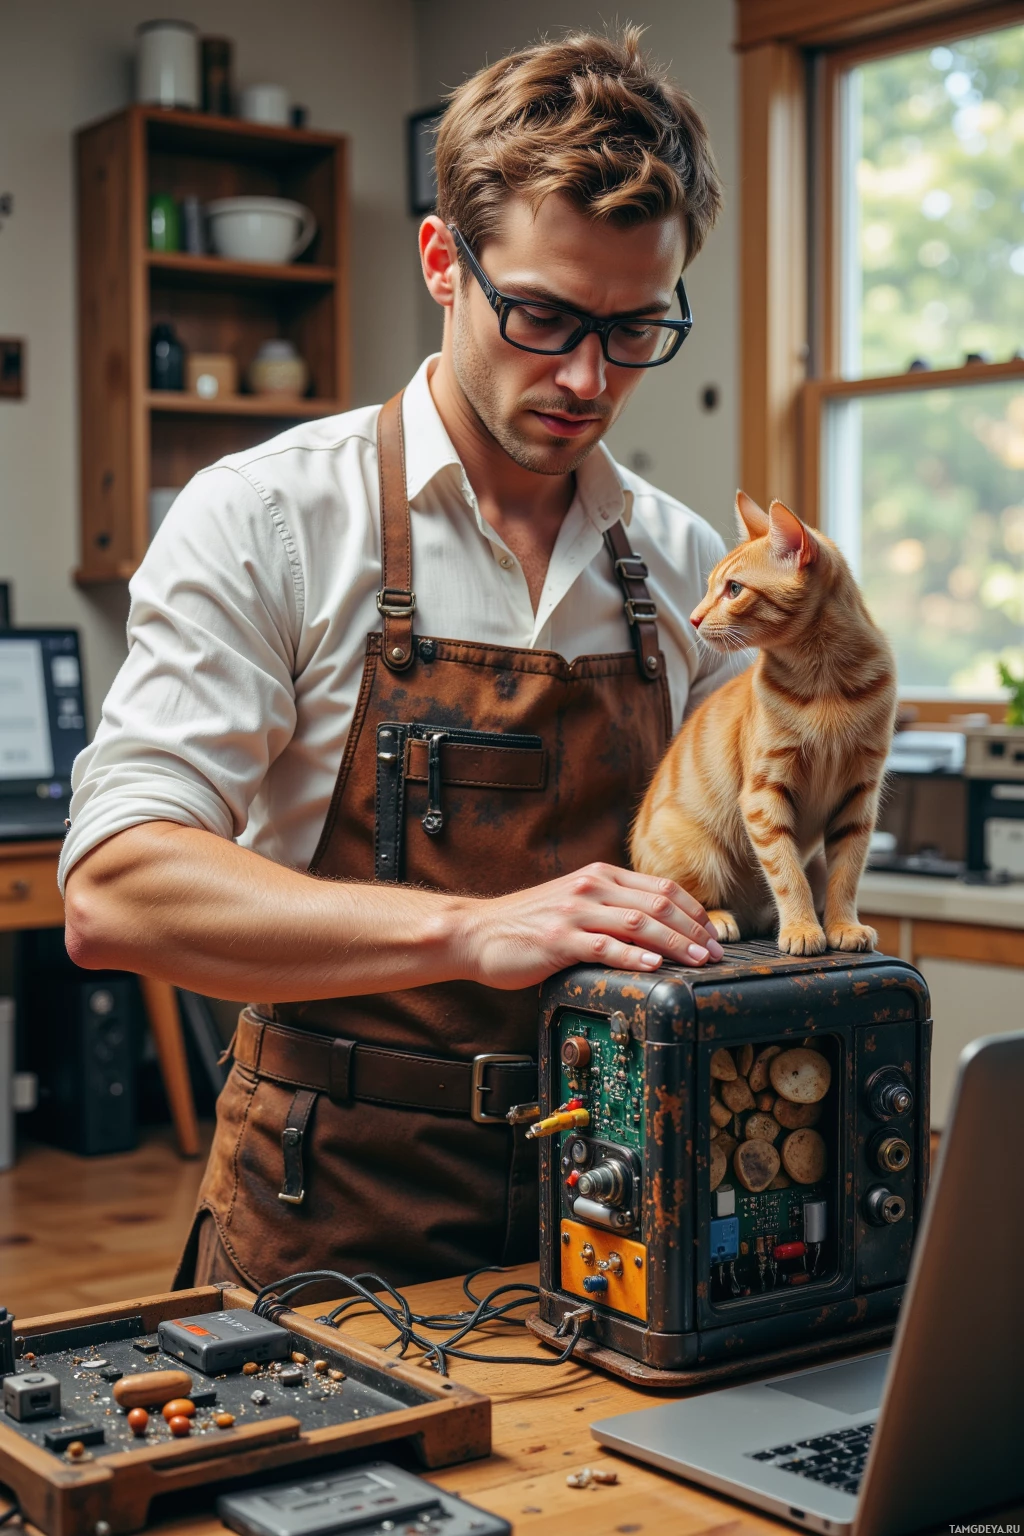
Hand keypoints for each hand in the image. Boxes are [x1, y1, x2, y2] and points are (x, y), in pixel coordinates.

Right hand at [458, 862, 724, 990]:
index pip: (660, 888)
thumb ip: (610, 908)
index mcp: (599, 877)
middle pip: (658, 904)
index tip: (713, 934)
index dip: (694, 911)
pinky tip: (655, 966)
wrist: (477, 932)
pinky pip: (605, 947)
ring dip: (675, 943)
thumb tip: (655, 928)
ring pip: (639, 923)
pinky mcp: (559, 940)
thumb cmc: (526, 924)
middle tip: (717, 954)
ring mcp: (575, 913)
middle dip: (694, 929)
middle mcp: (591, 888)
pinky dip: (634, 956)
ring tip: (698, 961)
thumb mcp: (574, 904)